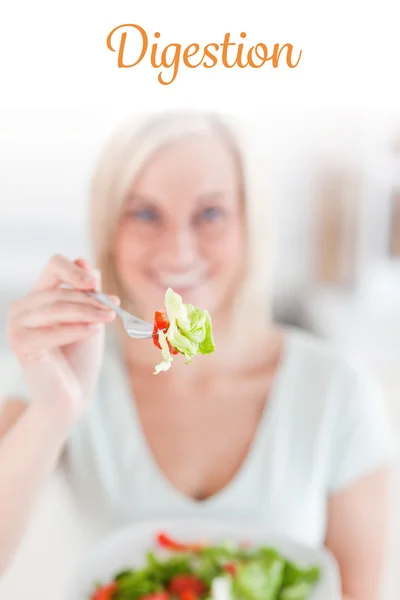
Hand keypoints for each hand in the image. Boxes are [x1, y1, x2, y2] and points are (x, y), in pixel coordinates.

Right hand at [6, 254, 118, 423]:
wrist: (72, 394)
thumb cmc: (80, 355)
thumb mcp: (89, 318)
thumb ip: (87, 292)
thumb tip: (84, 260)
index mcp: (39, 295)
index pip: (54, 266)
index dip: (74, 270)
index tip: (94, 283)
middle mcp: (23, 307)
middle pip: (60, 290)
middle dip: (90, 299)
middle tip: (114, 307)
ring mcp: (17, 325)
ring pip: (57, 308)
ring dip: (88, 312)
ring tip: (110, 318)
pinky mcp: (21, 345)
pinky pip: (51, 331)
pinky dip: (75, 330)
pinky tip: (94, 330)